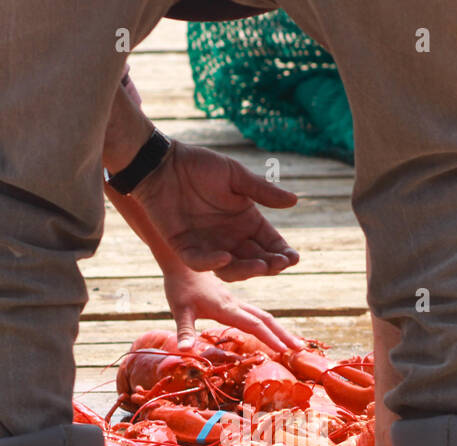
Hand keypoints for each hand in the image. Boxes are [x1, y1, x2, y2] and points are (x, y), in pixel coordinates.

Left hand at [133, 141, 299, 281]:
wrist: (163, 164)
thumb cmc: (200, 166)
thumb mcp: (235, 176)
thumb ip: (262, 191)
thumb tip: (294, 200)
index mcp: (246, 221)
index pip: (270, 244)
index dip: (282, 254)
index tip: (293, 258)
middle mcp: (230, 238)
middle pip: (254, 261)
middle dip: (269, 266)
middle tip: (279, 264)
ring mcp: (208, 246)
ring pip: (230, 270)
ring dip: (246, 270)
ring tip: (260, 265)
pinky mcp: (184, 248)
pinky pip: (199, 263)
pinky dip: (211, 263)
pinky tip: (224, 257)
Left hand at [162, 267, 301, 352]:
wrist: (182, 263)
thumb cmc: (179, 287)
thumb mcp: (179, 310)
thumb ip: (184, 330)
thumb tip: (184, 350)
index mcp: (226, 308)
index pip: (253, 324)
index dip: (269, 338)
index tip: (284, 351)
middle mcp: (236, 305)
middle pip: (266, 320)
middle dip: (284, 335)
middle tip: (300, 349)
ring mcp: (237, 303)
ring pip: (264, 316)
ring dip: (281, 330)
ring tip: (294, 345)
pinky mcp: (234, 303)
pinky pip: (257, 315)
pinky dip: (270, 325)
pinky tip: (274, 333)